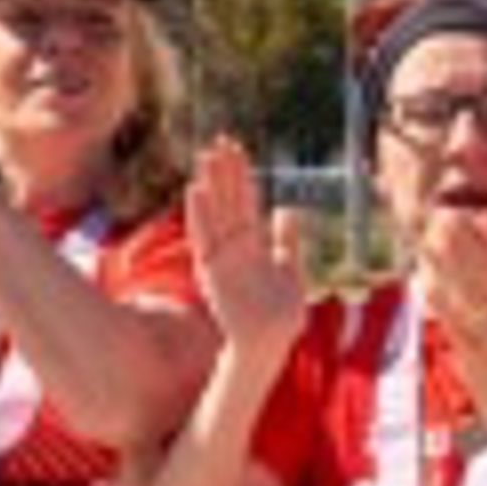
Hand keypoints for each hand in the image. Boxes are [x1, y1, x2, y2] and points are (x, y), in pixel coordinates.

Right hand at [184, 138, 305, 361]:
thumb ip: (288, 241)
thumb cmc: (280, 314)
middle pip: (229, 202)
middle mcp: (235, 248)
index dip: (242, 175)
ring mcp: (223, 258)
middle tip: (220, 140)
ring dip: (211, 185)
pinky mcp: (213, 272)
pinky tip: (195, 190)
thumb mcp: (291, 271)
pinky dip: (199, 215)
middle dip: (225, 172)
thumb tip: (286, 208)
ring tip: (206, 156)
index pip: (246, 201)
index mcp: (254, 245)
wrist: (269, 345)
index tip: (237, 148)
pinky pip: (204, 238)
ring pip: (216, 213)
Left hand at [419, 208, 486, 422]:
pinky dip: (435, 297)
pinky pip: (449, 316)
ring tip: (426, 240)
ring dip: (443, 264)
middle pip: (484, 268)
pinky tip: (419, 278)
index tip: (481, 215)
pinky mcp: (467, 341)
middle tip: (444, 217)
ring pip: (462, 288)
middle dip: (464, 243)